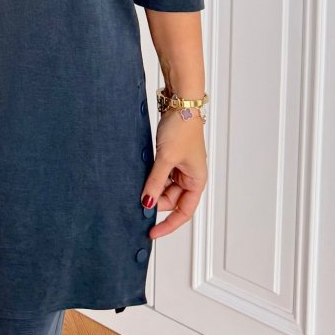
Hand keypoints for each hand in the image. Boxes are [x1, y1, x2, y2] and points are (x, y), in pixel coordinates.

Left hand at [140, 110, 207, 238]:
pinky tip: (140, 177)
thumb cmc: (182, 128)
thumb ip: (155, 182)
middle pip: (171, 201)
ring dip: (152, 189)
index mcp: (197, 181)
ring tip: (137, 187)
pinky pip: (160, 175)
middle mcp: (190, 177)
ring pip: (164, 188)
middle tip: (137, 203)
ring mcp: (180, 167)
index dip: (168, 225)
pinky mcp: (170, 158)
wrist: (179, 102)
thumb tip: (146, 203)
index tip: (152, 233)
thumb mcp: (166, 159)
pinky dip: (151, 178)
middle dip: (155, 203)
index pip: (183, 213)